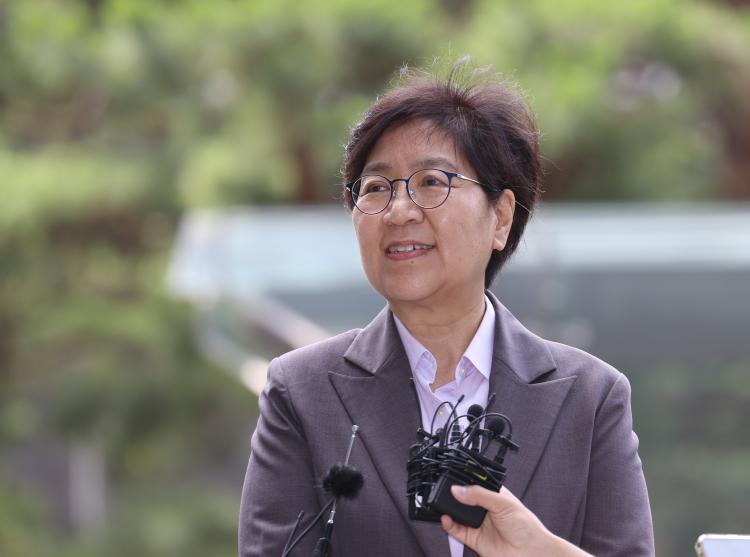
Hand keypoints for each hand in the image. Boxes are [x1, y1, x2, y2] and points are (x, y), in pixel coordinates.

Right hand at [441, 485, 591, 556]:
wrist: (531, 553)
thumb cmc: (526, 527)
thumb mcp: (503, 503)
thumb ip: (479, 495)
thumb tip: (458, 490)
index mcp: (493, 494)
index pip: (474, 483)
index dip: (463, 481)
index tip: (453, 478)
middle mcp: (484, 508)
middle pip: (463, 498)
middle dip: (454, 495)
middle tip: (447, 492)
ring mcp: (478, 523)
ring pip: (457, 513)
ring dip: (449, 509)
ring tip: (444, 504)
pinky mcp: (473, 538)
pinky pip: (456, 530)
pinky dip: (448, 524)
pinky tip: (446, 518)